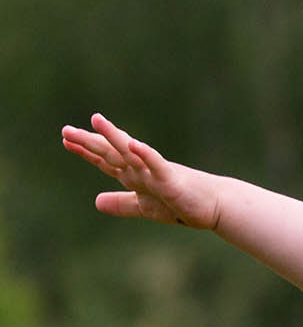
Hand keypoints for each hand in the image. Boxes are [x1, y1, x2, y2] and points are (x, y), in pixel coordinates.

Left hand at [62, 114, 219, 229]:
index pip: (107, 160)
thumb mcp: (145, 207)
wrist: (213, 206)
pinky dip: (145, 154)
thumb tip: (96, 202)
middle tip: (66, 131)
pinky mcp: (172, 179)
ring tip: (96, 120)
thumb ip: (122, 203)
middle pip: (112, 153)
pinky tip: (133, 143)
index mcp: (135, 175)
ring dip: (114, 137)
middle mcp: (142, 168)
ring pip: (131, 152)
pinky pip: (156, 164)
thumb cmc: (181, 204)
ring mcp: (156, 172)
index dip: (87, 151)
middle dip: (90, 143)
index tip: (66, 139)